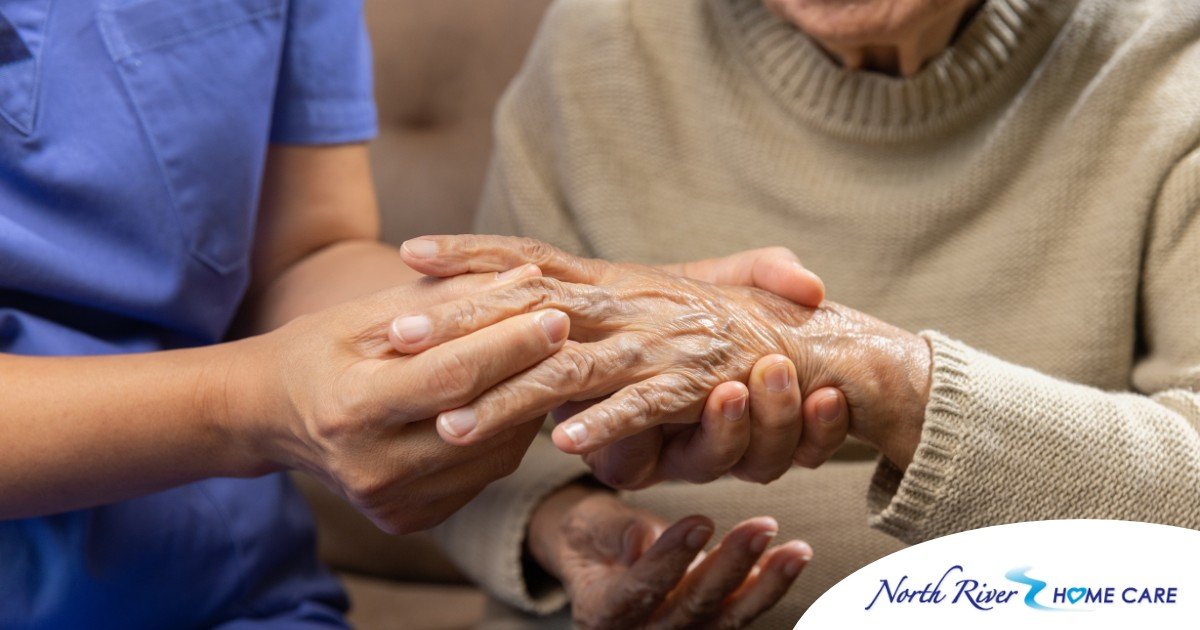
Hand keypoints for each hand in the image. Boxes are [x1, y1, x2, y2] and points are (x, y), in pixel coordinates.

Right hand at [226, 265, 567, 533]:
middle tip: (572, 332)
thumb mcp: (370, 313)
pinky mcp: (410, 519)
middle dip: (532, 371)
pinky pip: (483, 475)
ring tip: (546, 361)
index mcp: (351, 410)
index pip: (451, 377)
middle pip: (480, 419)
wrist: (272, 417)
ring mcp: (393, 502)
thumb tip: (527, 278)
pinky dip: (507, 435)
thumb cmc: (321, 350)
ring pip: (494, 454)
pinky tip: (514, 399)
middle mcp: (372, 469)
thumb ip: (449, 299)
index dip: (510, 345)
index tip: (556, 312)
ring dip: (528, 405)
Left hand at [397, 235, 930, 469]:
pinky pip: (644, 406)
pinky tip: (565, 444)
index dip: (472, 253)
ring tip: (452, 421)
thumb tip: (521, 288)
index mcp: (611, 282)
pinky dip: (609, 424)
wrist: (806, 344)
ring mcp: (657, 344)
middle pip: (530, 309)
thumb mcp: (647, 299)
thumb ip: (593, 296)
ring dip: (509, 395)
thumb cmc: (717, 325)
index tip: (410, 251)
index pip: (530, 259)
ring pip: (570, 369)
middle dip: (462, 321)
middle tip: (397, 334)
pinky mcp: (694, 385)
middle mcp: (627, 305)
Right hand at [528, 485, 810, 628]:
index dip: (670, 558)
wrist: (599, 560)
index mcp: (602, 611)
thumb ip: (614, 533)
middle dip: (730, 566)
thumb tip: (643, 538)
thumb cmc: (591, 537)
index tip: (701, 520)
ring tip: (795, 550)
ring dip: (765, 584)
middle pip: (691, 607)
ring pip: (726, 617)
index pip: (640, 590)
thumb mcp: (587, 525)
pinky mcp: (705, 628)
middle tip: (762, 527)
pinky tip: (789, 561)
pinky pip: (738, 614)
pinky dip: (766, 588)